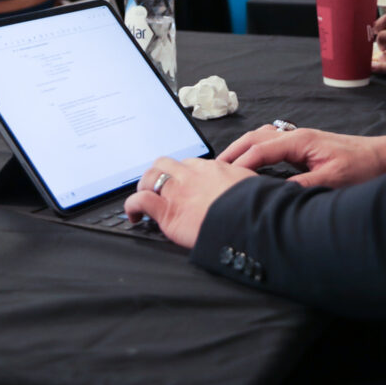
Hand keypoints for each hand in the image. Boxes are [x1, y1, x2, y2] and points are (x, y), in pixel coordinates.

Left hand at [123, 156, 254, 247]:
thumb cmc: (253, 205)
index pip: (188, 164)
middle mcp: (190, 175)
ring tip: (144, 199)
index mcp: (211, 168)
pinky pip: (140, 201)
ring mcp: (177, 191)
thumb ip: (238, 181)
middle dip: (158, 174)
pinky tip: (134, 216)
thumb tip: (246, 186)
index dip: (181, 174)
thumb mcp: (249, 183)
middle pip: (164, 164)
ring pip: (149, 177)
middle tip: (158, 188)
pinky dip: (132, 207)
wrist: (248, 220)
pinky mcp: (168, 211)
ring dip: (144, 187)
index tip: (182, 183)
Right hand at [217, 125, 385, 187]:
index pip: (261, 149)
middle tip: (214, 167)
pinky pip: (272, 144)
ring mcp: (299, 140)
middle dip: (234, 151)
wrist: (382, 158)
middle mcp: (296, 136)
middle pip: (256, 137)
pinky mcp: (303, 147)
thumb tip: (274, 195)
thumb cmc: (361, 168)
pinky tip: (251, 163)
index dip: (241, 163)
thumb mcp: (332, 181)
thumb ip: (302, 186)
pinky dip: (256, 151)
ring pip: (262, 138)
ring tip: (227, 165)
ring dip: (243, 149)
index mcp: (300, 141)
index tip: (224, 177)